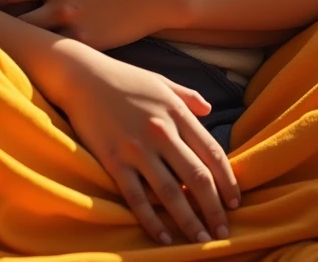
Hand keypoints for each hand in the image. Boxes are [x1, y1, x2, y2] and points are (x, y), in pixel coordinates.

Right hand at [43, 40, 239, 245]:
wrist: (81, 75)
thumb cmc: (123, 78)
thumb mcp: (160, 81)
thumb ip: (187, 96)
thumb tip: (209, 109)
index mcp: (175, 111)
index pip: (212, 152)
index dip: (228, 180)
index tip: (236, 201)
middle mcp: (161, 131)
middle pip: (197, 178)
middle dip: (214, 209)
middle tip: (224, 233)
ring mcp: (137, 148)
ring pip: (171, 193)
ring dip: (190, 221)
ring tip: (202, 241)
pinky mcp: (113, 160)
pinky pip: (137, 198)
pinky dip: (152, 221)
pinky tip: (164, 238)